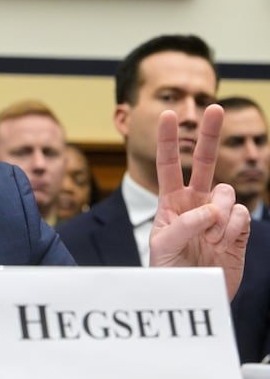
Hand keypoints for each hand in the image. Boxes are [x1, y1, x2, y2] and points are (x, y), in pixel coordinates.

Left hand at [149, 104, 250, 299]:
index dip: (168, 139)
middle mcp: (196, 202)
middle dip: (210, 134)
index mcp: (171, 202)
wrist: (192, 296)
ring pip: (227, 192)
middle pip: (206, 162)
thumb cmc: (168, 270)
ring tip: (210, 235)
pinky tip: (224, 241)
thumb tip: (211, 210)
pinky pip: (242, 215)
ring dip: (219, 212)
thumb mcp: (162, 245)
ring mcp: (219, 215)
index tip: (167, 114)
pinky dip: (233, 227)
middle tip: (215, 107)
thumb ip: (183, 224)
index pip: (169, 164)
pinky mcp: (238, 230)